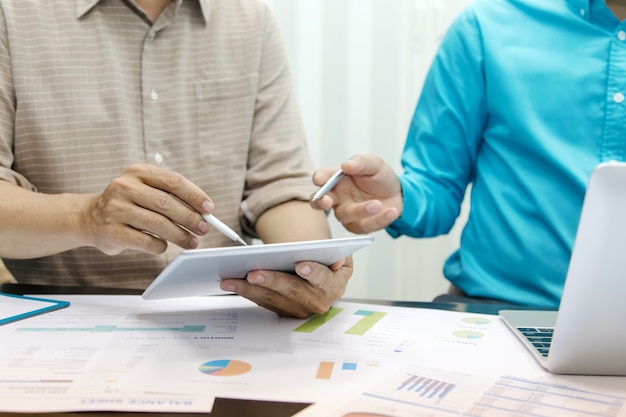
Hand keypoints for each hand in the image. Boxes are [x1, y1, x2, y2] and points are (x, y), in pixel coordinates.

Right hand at [81, 163, 212, 254]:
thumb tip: (204, 212)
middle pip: (167, 204)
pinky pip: (146, 242)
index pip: (173, 181)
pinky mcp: (112, 232)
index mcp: (138, 172)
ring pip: (158, 224)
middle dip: (190, 219)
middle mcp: (124, 187)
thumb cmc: (128, 203)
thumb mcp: (145, 189)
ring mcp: (116, 209)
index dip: (194, 195)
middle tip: (204, 229)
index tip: (209, 208)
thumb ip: (171, 196)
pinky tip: (164, 246)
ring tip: (192, 242)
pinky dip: (160, 246)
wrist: (89, 217)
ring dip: (180, 235)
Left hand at [219, 256, 352, 317]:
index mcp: (332, 287)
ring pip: (271, 299)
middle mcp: (315, 302)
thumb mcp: (342, 258)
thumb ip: (341, 256)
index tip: (301, 265)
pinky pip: (262, 302)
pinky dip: (246, 292)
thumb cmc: (330, 265)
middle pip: (292, 291)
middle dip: (272, 281)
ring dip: (250, 289)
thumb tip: (338, 258)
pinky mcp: (281, 311)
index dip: (313, 272)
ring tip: (231, 280)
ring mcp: (297, 309)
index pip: (323, 280)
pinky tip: (231, 284)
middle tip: (254, 273)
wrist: (324, 282)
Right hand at [311, 154, 402, 233]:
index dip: (319, 178)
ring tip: (377, 204)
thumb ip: (361, 162)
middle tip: (327, 201)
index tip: (320, 179)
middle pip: (319, 202)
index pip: (322, 177)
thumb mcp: (375, 164)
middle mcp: (338, 197)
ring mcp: (346, 212)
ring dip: (360, 211)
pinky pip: (363, 226)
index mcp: (337, 179)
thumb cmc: (380, 178)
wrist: (398, 194)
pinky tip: (390, 212)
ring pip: (344, 215)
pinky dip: (378, 220)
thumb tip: (346, 165)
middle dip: (320, 202)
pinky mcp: (358, 226)